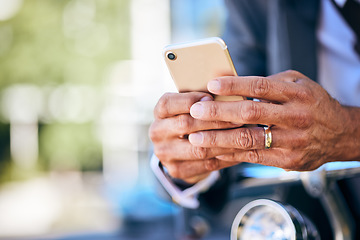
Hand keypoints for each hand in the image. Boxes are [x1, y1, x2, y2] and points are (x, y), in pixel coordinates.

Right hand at [149, 92, 239, 181]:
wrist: (180, 149)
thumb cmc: (192, 118)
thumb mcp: (190, 106)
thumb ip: (202, 98)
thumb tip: (226, 85)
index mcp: (159, 112)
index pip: (168, 103)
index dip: (189, 100)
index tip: (210, 97)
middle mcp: (157, 132)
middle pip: (185, 124)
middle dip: (214, 120)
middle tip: (238, 116)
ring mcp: (165, 154)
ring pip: (198, 148)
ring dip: (224, 140)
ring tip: (244, 134)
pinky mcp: (177, 170)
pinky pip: (206, 164)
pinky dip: (226, 156)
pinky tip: (240, 149)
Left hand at [188, 70, 359, 170]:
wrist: (339, 134)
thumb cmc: (312, 104)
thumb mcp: (298, 84)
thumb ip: (271, 84)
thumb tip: (235, 86)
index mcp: (296, 94)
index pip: (260, 87)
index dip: (234, 86)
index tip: (211, 85)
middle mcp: (295, 117)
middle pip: (251, 114)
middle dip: (219, 113)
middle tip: (195, 111)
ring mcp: (292, 141)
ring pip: (249, 140)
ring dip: (219, 139)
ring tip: (196, 137)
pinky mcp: (288, 160)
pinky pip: (254, 158)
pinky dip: (231, 155)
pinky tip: (213, 152)